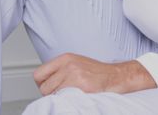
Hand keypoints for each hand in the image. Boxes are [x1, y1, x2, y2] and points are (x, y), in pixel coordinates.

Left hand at [33, 53, 155, 95]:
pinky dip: (69, 100)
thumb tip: (44, 84)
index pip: (38, 74)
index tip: (52, 88)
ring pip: (52, 94)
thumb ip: (60, 70)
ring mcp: (74, 74)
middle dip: (52, 93)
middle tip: (65, 93)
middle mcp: (68, 64)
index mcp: (65, 58)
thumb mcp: (77, 64)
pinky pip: (64, 98)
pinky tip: (78, 96)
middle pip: (44, 87)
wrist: (118, 76)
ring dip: (61, 97)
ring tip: (74, 94)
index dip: (44, 84)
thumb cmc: (99, 73)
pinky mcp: (81, 84)